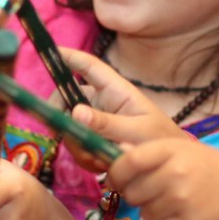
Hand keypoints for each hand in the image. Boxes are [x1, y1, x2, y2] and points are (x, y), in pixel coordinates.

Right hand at [60, 47, 188, 172]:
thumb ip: (106, 124)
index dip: (70, 57)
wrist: (167, 167)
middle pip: (67, 98)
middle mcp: (102, 102)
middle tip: (61, 133)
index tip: (51, 51)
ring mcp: (96, 120)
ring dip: (78, 145)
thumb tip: (74, 112)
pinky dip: (84, 158)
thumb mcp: (136, 132)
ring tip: (101, 159)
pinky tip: (102, 165)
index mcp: (116, 90)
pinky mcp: (93, 139)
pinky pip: (76, 146)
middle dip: (61, 115)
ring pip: (69, 126)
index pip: (90, 67)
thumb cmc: (159, 140)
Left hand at [107, 139, 218, 219]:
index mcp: (172, 149)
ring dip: (153, 211)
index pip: (127, 161)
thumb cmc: (213, 170)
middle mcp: (175, 173)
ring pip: (144, 213)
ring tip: (176, 202)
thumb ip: (151, 152)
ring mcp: (182, 200)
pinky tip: (184, 216)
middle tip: (153, 192)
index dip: (116, 173)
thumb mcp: (185, 150)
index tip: (116, 179)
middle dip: (136, 195)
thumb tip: (114, 151)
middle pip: (132, 191)